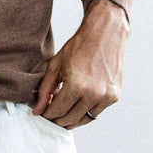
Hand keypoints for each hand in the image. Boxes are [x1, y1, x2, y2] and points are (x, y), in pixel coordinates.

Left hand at [31, 0, 129, 127]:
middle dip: (58, 120)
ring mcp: (106, 97)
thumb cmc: (79, 46)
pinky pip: (96, 112)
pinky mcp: (114, 96)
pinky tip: (77, 104)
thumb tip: (37, 110)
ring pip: (85, 119)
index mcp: (77, 86)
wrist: (105, 33)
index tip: (42, 113)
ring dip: (72, 119)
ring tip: (63, 112)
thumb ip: (45, 89)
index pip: (57, 110)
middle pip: (70, 118)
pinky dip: (86, 111)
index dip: (47, 114)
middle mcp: (93, 94)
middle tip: (50, 116)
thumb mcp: (56, 65)